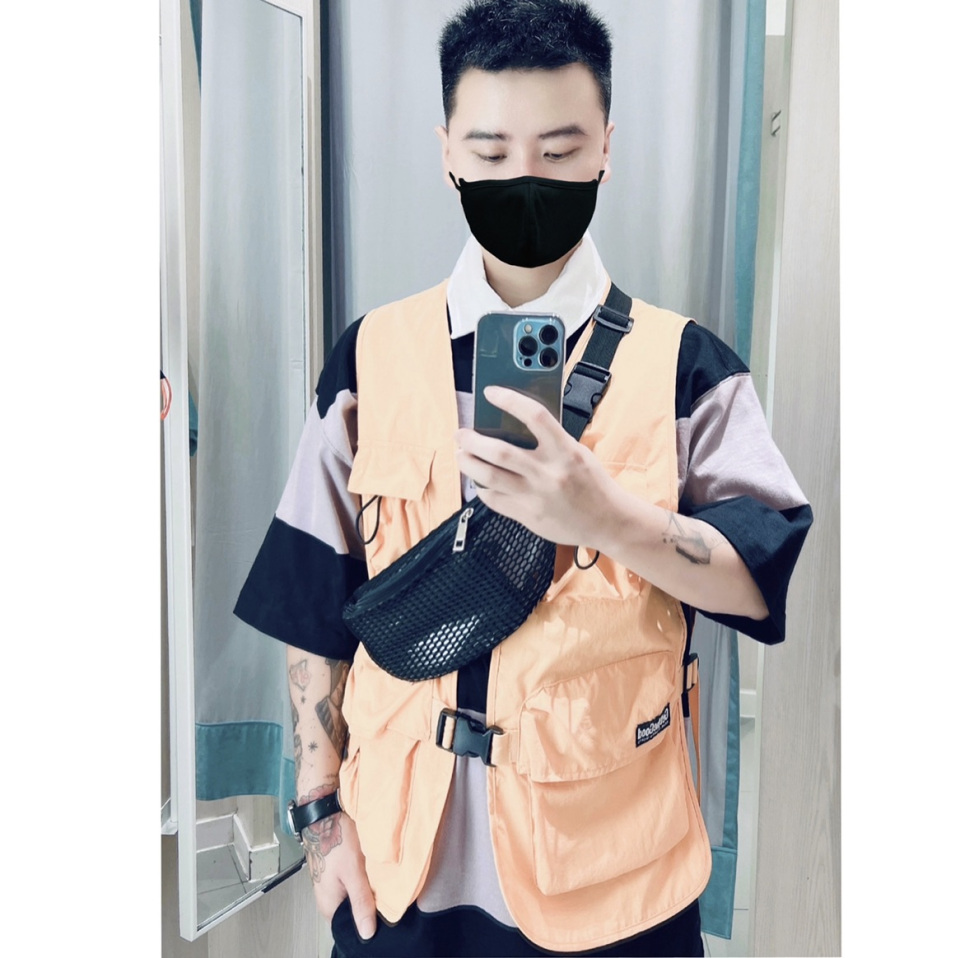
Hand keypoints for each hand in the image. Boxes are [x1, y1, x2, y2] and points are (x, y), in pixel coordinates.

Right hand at [303, 809, 376, 940]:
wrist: (324, 810)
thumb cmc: (335, 837)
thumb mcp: (353, 872)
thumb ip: (361, 902)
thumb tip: (367, 933)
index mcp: (329, 905)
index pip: (351, 926)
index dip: (369, 920)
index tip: (384, 909)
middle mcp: (328, 896)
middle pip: (355, 909)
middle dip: (371, 901)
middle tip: (384, 887)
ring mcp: (333, 882)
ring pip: (357, 893)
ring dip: (368, 885)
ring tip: (377, 873)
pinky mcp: (339, 869)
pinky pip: (355, 880)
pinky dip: (365, 874)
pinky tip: (372, 865)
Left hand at [456, 386, 619, 547]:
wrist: (608, 521)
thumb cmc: (593, 484)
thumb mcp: (577, 453)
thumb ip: (550, 441)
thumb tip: (514, 424)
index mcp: (565, 451)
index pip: (534, 416)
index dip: (509, 400)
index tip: (491, 392)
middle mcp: (548, 473)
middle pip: (499, 451)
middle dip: (472, 440)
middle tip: (461, 434)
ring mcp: (536, 496)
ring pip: (490, 477)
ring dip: (469, 464)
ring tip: (461, 456)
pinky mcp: (528, 516)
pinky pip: (495, 500)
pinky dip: (482, 489)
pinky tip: (479, 482)